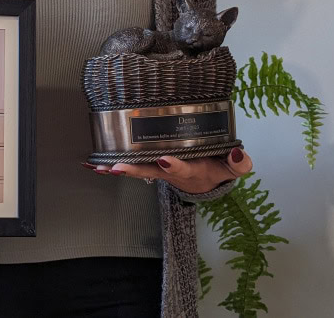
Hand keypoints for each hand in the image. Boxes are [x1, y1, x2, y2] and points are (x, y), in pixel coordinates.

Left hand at [82, 147, 252, 194]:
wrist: (207, 180)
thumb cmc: (217, 168)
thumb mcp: (233, 167)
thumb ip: (239, 162)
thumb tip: (238, 153)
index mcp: (192, 170)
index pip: (184, 168)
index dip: (175, 165)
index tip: (165, 159)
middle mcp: (171, 171)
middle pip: (150, 171)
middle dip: (133, 170)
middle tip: (116, 168)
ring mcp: (158, 169)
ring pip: (136, 169)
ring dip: (117, 169)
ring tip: (99, 167)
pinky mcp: (149, 165)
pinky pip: (130, 165)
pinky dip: (112, 166)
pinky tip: (94, 164)